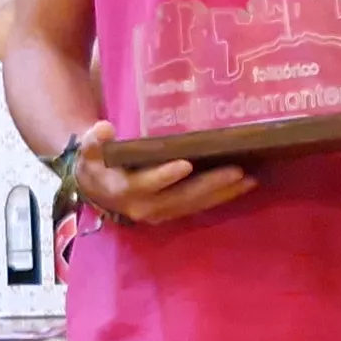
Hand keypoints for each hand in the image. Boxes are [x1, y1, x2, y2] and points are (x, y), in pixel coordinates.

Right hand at [67, 122, 254, 225]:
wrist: (97, 190)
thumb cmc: (96, 164)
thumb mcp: (90, 151)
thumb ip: (95, 141)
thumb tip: (104, 128)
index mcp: (125, 190)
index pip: (147, 183)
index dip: (165, 175)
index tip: (185, 164)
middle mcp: (146, 206)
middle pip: (182, 196)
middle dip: (211, 184)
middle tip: (237, 170)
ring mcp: (162, 212)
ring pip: (196, 204)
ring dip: (224, 193)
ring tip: (250, 179)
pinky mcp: (174, 212)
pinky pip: (200, 206)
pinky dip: (223, 197)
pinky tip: (245, 185)